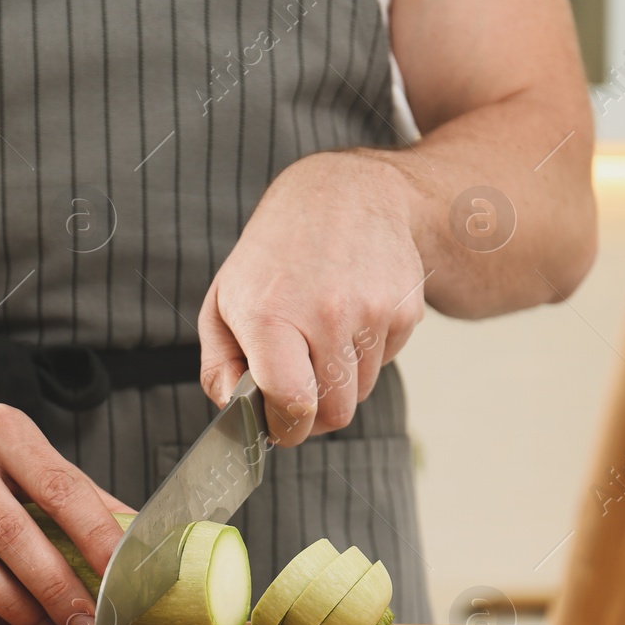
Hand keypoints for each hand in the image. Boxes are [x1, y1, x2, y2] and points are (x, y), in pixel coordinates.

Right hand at [0, 400, 131, 624]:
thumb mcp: (27, 453)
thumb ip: (79, 494)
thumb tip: (141, 540)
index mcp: (4, 431)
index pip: (60, 488)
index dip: (95, 537)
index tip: (124, 578)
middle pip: (11, 532)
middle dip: (56, 587)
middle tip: (88, 623)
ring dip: (13, 606)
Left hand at [198, 151, 426, 445]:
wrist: (345, 195)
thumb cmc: (276, 253)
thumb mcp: (225, 299)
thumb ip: (219, 364)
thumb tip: (232, 410)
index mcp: (271, 315)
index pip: (293, 405)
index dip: (286, 429)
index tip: (280, 425)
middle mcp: (327, 314)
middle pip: (335, 412)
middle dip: (314, 415)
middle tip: (298, 392)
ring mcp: (372, 311)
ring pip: (362, 391)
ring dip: (341, 381)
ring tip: (322, 337)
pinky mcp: (405, 310)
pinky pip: (385, 362)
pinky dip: (366, 354)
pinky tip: (350, 317)